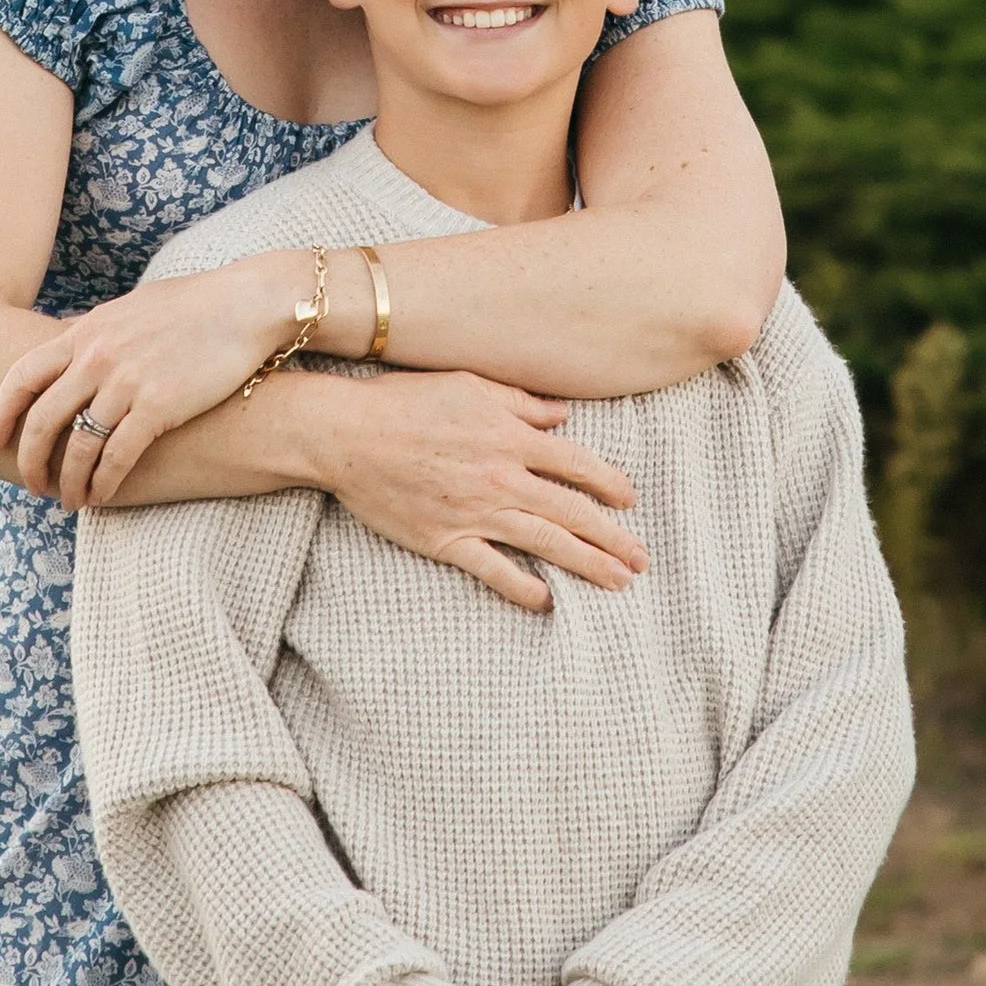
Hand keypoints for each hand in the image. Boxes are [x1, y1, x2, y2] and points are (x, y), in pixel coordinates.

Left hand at [0, 253, 299, 500]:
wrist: (243, 305)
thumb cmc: (191, 307)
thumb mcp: (128, 310)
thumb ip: (94, 333)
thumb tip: (69, 344)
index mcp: (84, 333)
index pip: (21, 376)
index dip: (0, 414)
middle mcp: (96, 357)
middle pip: (42, 419)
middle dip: (30, 460)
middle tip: (31, 485)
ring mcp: (126, 382)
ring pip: (78, 446)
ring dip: (68, 480)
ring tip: (70, 500)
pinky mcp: (158, 406)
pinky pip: (117, 456)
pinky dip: (103, 482)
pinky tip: (101, 496)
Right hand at [309, 371, 644, 613]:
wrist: (344, 434)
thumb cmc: (404, 401)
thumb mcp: (469, 385)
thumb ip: (520, 402)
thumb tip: (562, 416)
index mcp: (510, 436)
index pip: (576, 463)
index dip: (609, 483)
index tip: (631, 500)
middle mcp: (502, 477)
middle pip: (572, 512)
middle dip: (612, 537)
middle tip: (641, 559)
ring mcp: (476, 512)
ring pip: (546, 543)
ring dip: (587, 564)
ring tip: (618, 582)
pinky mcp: (446, 540)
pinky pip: (494, 570)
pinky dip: (523, 587)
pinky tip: (547, 601)